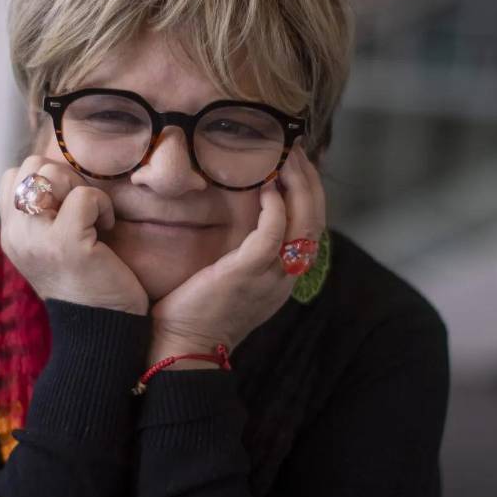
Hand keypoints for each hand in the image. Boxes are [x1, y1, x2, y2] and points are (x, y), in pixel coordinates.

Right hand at [0, 156, 148, 314]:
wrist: (101, 330)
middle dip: (64, 178)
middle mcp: (16, 235)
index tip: (68, 209)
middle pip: (32, 166)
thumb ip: (43, 216)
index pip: (14, 177)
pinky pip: (84, 196)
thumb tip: (55, 177)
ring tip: (94, 219)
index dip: (47, 181)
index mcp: (11, 235)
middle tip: (84, 210)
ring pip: (51, 173)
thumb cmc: (88, 284)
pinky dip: (103, 206)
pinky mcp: (65, 243)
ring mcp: (37, 238)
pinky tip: (107, 228)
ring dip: (82, 188)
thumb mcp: (52, 248)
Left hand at [147, 146, 325, 366]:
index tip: (297, 163)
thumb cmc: (195, 313)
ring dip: (298, 185)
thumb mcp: (231, 281)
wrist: (181, 349)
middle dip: (309, 181)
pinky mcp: (247, 274)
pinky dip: (276, 208)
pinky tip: (267, 188)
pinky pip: (273, 235)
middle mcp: (285, 277)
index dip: (309, 193)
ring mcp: (270, 277)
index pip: (311, 228)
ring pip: (304, 224)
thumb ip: (244, 256)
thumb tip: (238, 222)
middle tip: (295, 148)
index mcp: (283, 278)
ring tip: (286, 157)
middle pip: (315, 221)